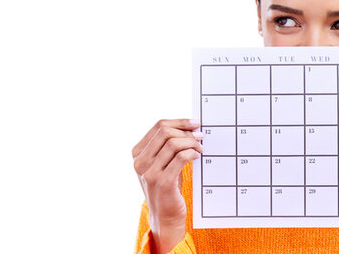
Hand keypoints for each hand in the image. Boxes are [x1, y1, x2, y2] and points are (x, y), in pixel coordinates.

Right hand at [132, 119, 202, 253]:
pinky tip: (197, 155)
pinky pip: (180, 158)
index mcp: (137, 153)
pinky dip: (191, 153)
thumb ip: (168, 146)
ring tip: (200, 148)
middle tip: (200, 136)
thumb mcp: (162, 164)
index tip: (195, 123)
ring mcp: (149, 172)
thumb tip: (190, 127)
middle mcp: (140, 162)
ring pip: (173, 143)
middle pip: (165, 132)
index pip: (158, 126)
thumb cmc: (168, 187)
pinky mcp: (162, 181)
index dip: (179, 122)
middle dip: (186, 131)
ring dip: (191, 142)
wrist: (165, 216)